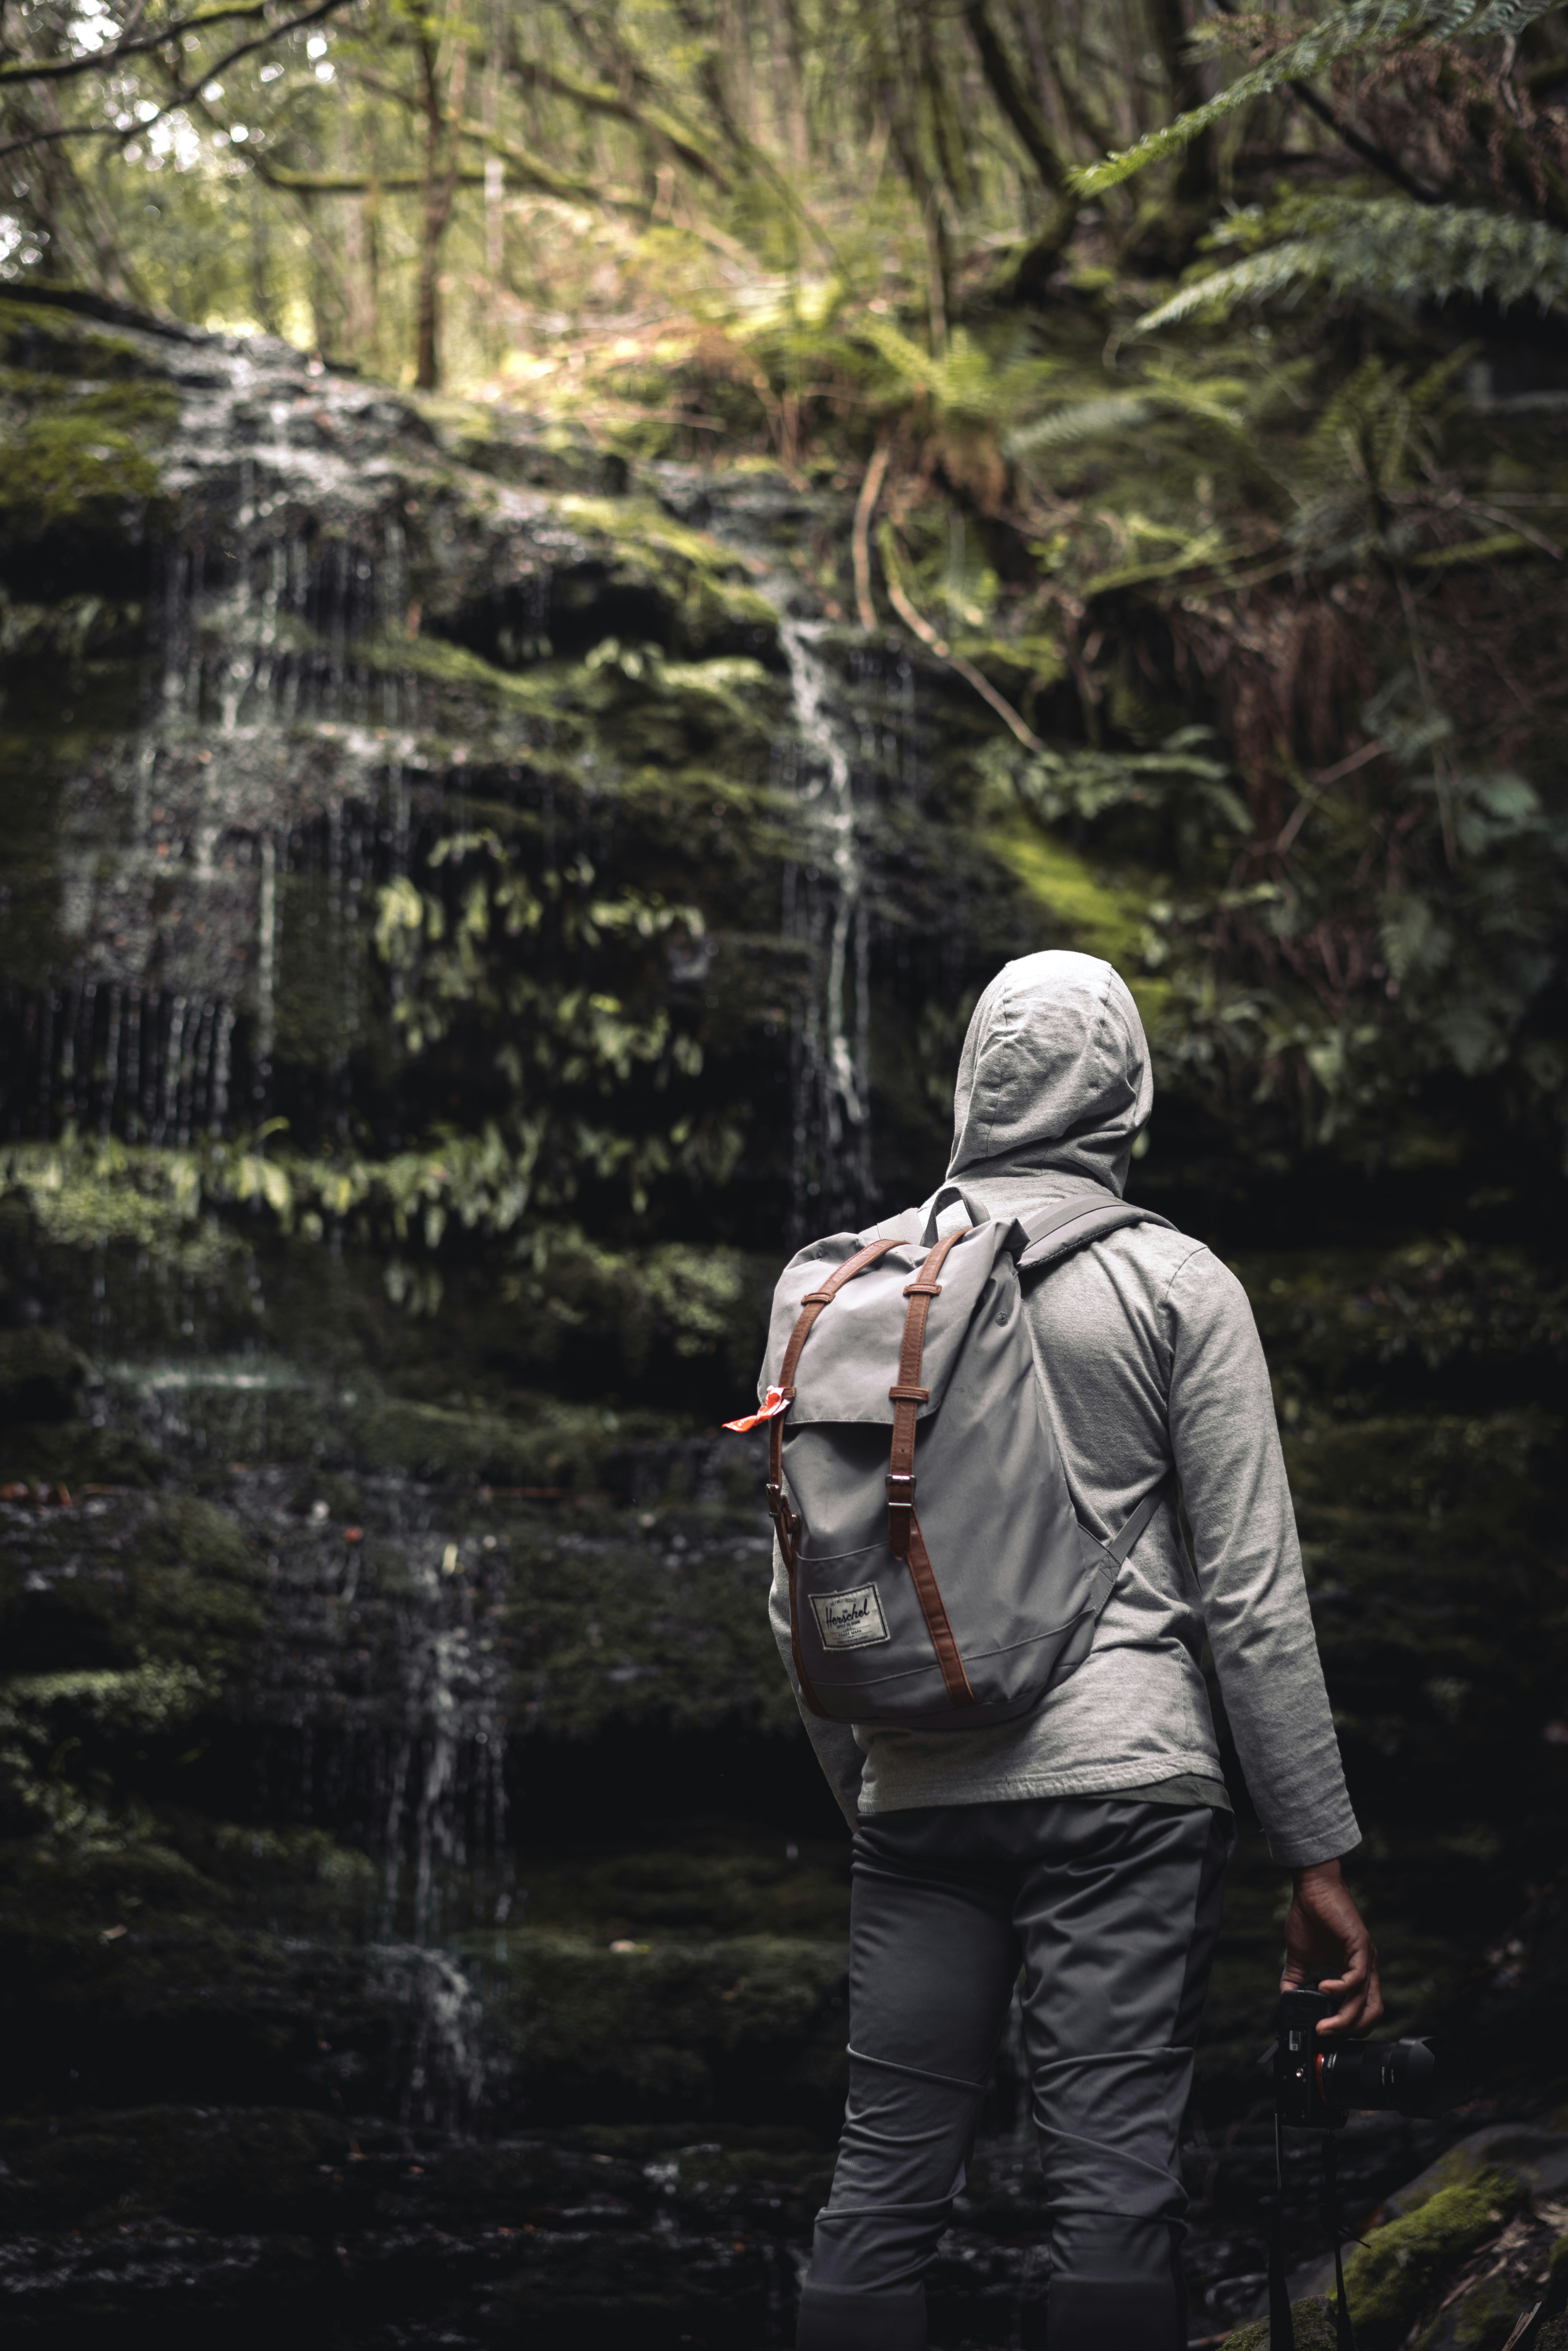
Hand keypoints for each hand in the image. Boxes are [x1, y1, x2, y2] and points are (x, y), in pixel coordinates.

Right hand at [1281, 1859, 1382, 2037]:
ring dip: (1344, 2018)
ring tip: (1324, 2024)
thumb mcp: (1299, 1955)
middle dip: (1350, 2030)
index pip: (1363, 2010)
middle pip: (1371, 2012)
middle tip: (1326, 2034)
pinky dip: (1341, 1989)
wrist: (1312, 1888)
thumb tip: (1285, 1998)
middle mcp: (1366, 1968)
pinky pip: (1357, 1978)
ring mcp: (1366, 1958)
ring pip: (1365, 2000)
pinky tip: (1323, 1988)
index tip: (1326, 2033)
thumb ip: (1295, 1978)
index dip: (1349, 2027)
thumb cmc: (1309, 1916)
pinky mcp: (1361, 1946)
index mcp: (1355, 1971)